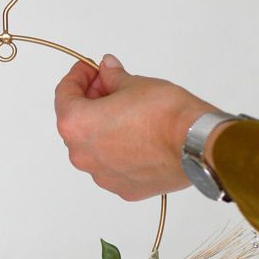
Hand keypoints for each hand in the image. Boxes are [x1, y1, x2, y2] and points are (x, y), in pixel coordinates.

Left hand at [54, 54, 224, 200]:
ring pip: (93, 148)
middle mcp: (82, 155)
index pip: (64, 95)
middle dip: (90, 102)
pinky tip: (137, 137)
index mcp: (76, 125)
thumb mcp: (134, 83)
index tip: (90, 69)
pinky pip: (113, 166)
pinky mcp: (123, 188)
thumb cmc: (164, 114)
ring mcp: (102, 176)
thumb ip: (113, 78)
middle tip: (110, 86)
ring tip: (126, 113)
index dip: (77, 77)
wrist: (195, 144)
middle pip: (76, 124)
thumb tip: (107, 71)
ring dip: (103, 129)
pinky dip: (118, 150)